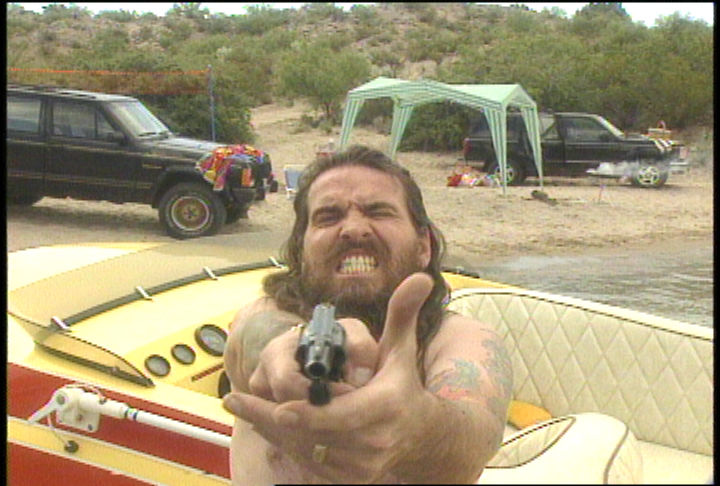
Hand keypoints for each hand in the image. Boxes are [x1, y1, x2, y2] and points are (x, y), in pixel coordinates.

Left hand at [223, 272, 434, 481]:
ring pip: (305, 449)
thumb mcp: (401, 348)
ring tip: (244, 408)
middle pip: (312, 433)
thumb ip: (402, 313)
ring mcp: (362, 465)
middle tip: (235, 399)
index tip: (278, 406)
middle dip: (270, 417)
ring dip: (272, 429)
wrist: (420, 434)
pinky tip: (265, 424)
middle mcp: (374, 441)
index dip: (308, 413)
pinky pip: (308, 463)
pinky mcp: (351, 479)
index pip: (340, 415)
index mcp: (384, 407)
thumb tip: (419, 277)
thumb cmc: (401, 384)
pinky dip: (284, 444)